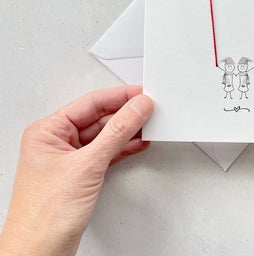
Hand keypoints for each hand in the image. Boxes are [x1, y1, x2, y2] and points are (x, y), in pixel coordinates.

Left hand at [0, 86, 152, 255]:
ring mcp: (69, 158)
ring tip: (149, 124)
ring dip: (127, 131)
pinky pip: (106, 152)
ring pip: (105, 135)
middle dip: (126, 114)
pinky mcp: (80, 174)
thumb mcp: (87, 166)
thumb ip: (116, 133)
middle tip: (150, 109)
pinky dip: (123, 147)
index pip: (91, 103)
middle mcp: (56, 142)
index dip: (120, 97)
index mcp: (47, 131)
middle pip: (99, 118)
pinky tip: (137, 143)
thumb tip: (136, 109)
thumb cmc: (43, 218)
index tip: (142, 95)